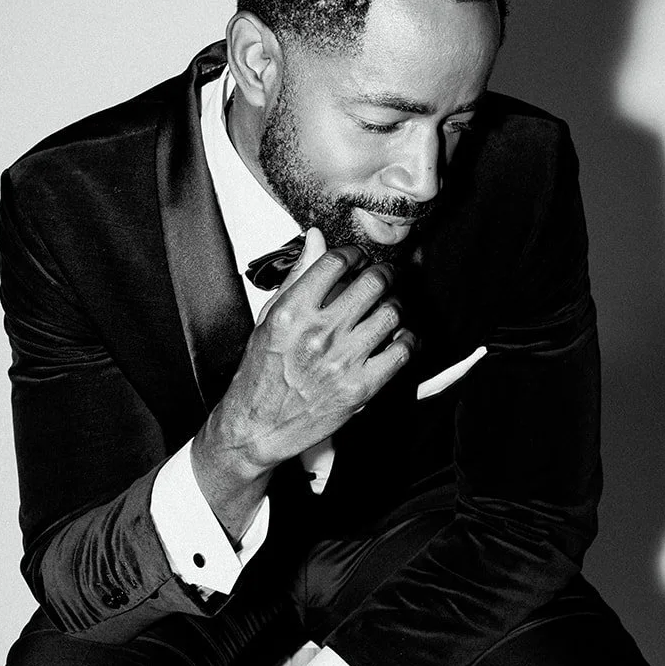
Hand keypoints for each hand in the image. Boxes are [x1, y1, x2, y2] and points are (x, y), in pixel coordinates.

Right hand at [195, 229, 414, 517]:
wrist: (257, 427)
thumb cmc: (261, 373)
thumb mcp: (270, 318)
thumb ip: (298, 276)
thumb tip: (316, 238)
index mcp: (292, 311)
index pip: (337, 261)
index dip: (354, 254)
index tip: (357, 259)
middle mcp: (318, 333)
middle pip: (373, 282)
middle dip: (383, 273)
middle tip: (382, 277)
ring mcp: (342, 361)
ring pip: (392, 313)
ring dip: (395, 305)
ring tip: (387, 308)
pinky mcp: (361, 387)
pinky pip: (402, 350)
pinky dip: (407, 339)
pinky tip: (398, 338)